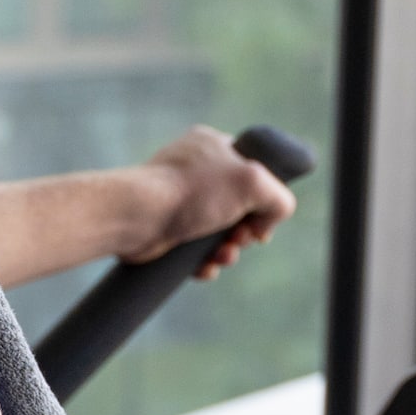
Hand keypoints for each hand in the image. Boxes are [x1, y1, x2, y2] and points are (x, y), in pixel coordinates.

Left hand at [121, 126, 297, 278]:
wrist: (137, 217)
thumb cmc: (190, 193)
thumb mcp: (253, 183)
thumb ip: (279, 197)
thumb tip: (268, 221)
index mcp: (214, 146)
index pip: (254, 170)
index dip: (264, 199)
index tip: (261, 220)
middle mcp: (196, 171)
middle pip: (239, 207)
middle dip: (245, 232)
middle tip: (240, 239)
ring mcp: (180, 200)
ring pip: (218, 232)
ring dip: (228, 251)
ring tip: (222, 257)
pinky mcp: (166, 229)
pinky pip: (196, 250)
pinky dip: (204, 262)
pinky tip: (204, 268)